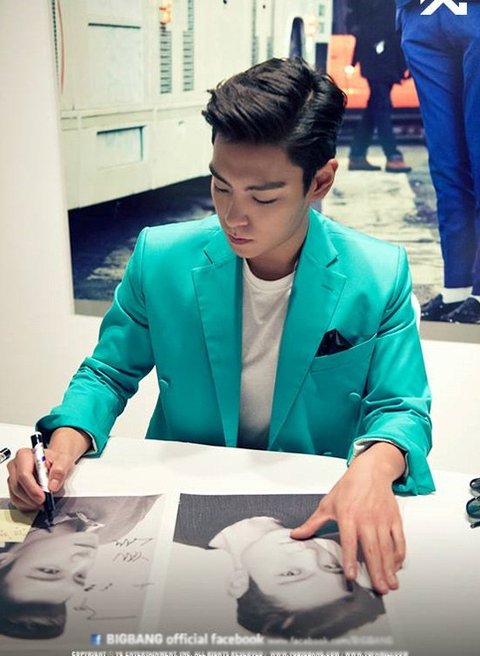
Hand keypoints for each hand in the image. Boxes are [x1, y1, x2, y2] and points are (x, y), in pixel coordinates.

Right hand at [7, 427, 91, 510]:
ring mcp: (12, 477)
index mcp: (24, 455)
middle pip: (17, 486)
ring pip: (15, 494)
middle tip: (44, 502)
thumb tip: (52, 485)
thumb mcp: (63, 461)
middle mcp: (15, 465)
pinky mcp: (13, 487)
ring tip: (42, 503)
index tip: (42, 497)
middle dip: (31, 497)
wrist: (55, 462)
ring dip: (29, 502)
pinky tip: (36, 503)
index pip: (23, 474)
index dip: (32, 488)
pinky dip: (26, 505)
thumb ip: (59, 471)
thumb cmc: (56, 460)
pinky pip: (16, 500)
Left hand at [290, 442, 405, 594]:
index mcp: (348, 516)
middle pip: (372, 549)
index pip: (349, 541)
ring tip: (390, 585)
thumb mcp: (327, 503)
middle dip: (376, 571)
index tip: (352, 575)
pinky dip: (399, 554)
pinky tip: (396, 566)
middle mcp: (367, 519)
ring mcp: (382, 520)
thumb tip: (296, 535)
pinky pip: (399, 539)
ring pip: (387, 548)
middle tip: (379, 589)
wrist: (371, 470)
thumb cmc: (349, 487)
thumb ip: (313, 523)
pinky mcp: (394, 518)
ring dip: (389, 568)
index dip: (350, 559)